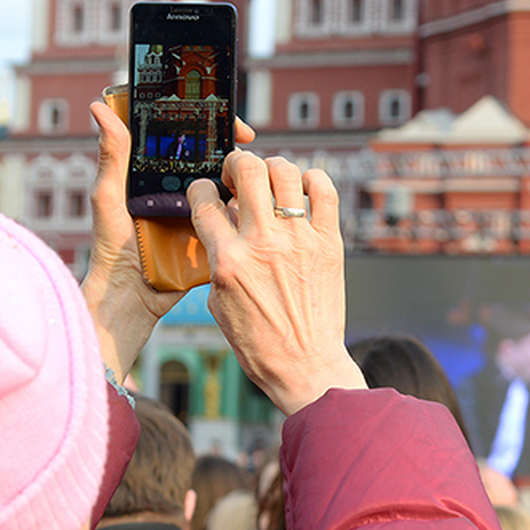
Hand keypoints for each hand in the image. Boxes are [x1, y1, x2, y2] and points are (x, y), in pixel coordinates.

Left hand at [81, 101, 255, 378]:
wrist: (132, 296)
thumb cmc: (111, 247)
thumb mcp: (109, 196)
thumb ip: (112, 155)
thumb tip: (98, 108)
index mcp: (149, 169)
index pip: (177, 129)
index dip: (198, 113)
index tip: (217, 115)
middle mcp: (173, 183)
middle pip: (205, 150)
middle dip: (227, 141)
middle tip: (246, 141)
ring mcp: (193, 206)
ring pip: (221, 177)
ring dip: (240, 169)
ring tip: (253, 167)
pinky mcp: (208, 228)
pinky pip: (230, 210)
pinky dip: (244, 201)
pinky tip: (255, 197)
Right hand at [188, 152, 365, 415]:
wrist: (306, 366)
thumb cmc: (260, 343)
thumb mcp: (219, 302)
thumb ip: (218, 258)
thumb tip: (225, 223)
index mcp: (228, 261)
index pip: (204, 201)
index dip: (201, 189)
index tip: (206, 192)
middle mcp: (263, 245)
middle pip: (247, 170)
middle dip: (236, 163)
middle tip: (237, 176)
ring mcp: (299, 241)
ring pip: (285, 171)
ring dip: (272, 168)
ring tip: (270, 181)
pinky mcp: (329, 244)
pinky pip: (325, 191)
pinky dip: (313, 180)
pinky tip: (303, 190)